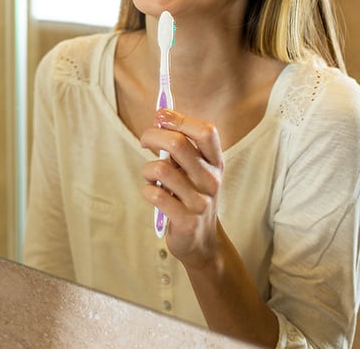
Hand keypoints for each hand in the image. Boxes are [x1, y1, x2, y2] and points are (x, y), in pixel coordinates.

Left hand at [140, 109, 223, 268]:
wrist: (203, 242)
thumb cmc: (192, 197)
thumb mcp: (195, 171)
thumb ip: (181, 148)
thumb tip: (159, 117)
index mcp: (215, 163)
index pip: (205, 131)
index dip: (180, 119)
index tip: (160, 116)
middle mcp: (211, 180)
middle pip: (178, 144)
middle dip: (152, 136)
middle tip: (144, 141)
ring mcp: (200, 202)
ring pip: (161, 169)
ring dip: (147, 169)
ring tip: (150, 177)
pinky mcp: (185, 221)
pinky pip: (155, 195)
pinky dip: (147, 190)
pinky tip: (153, 194)